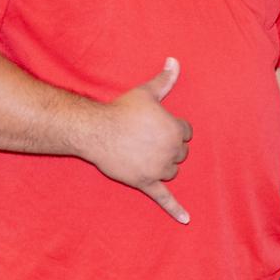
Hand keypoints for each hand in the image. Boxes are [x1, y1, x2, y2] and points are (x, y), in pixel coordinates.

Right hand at [86, 57, 192, 223]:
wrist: (93, 130)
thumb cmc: (121, 109)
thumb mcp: (146, 92)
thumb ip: (165, 79)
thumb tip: (175, 60)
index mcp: (174, 130)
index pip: (185, 133)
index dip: (170, 128)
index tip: (153, 125)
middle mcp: (170, 150)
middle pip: (181, 153)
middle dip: (167, 147)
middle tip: (146, 139)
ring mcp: (158, 168)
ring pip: (172, 171)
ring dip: (163, 165)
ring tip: (143, 153)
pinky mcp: (145, 182)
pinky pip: (164, 199)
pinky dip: (176, 210)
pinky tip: (186, 219)